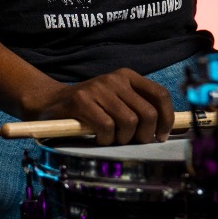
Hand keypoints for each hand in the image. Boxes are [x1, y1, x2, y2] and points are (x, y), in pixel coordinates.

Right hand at [28, 68, 175, 145]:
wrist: (51, 102)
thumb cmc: (90, 107)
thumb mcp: (117, 100)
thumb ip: (138, 107)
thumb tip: (165, 129)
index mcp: (127, 76)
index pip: (160, 95)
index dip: (166, 119)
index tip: (161, 135)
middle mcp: (115, 79)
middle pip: (147, 113)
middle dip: (144, 135)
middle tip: (134, 142)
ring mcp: (97, 88)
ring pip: (129, 122)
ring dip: (123, 138)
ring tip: (113, 138)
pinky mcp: (82, 101)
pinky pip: (107, 127)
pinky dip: (106, 139)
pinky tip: (99, 138)